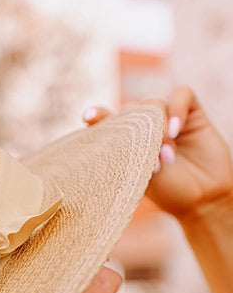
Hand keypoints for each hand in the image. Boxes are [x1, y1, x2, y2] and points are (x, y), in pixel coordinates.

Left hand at [82, 85, 232, 221]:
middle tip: (150, 161)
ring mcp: (168, 118)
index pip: (109, 121)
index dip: (98, 116)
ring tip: (166, 154)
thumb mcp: (140, 174)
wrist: (204, 198)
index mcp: (127, 142)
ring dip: (158, 126)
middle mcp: (145, 127)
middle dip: (137, 131)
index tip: (88, 117)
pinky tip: (177, 129)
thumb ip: (125, 152)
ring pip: (154, 102)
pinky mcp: (191, 112)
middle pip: (131, 109)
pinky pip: (182, 94)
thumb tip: (109, 133)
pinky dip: (177, 108)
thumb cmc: (170, 192)